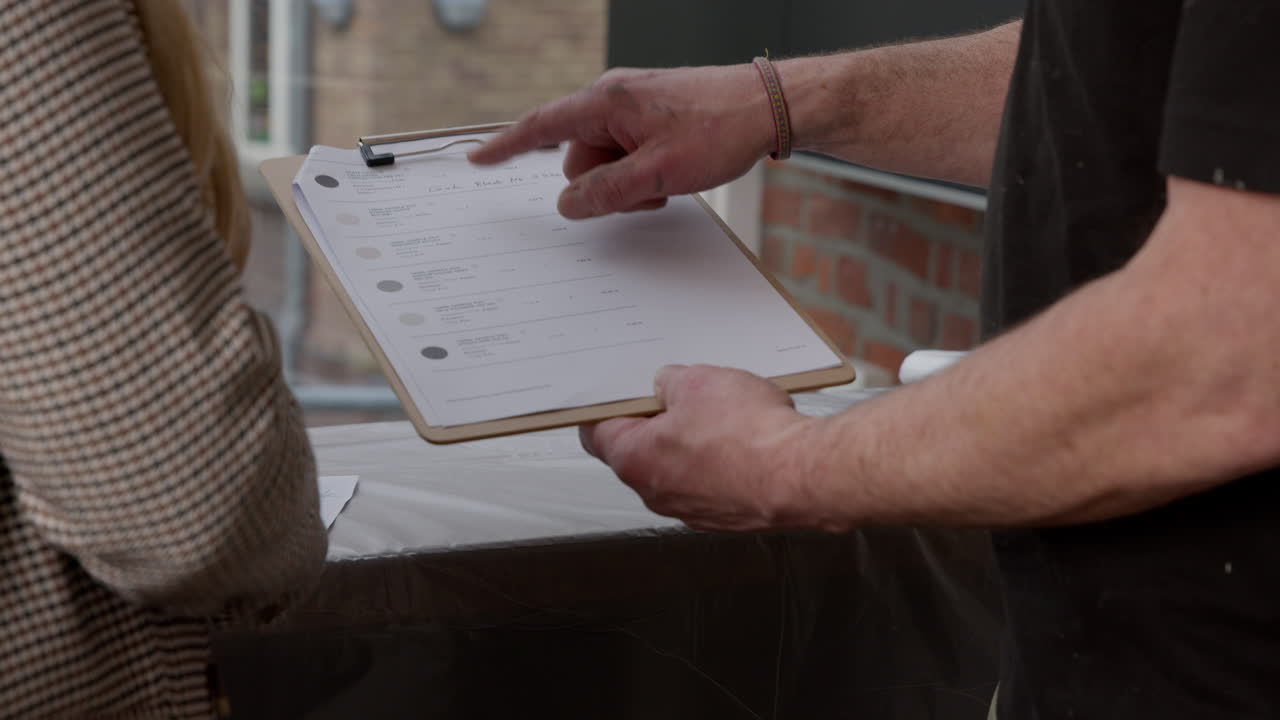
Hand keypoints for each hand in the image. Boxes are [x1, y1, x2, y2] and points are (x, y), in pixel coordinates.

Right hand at [469, 65, 775, 218]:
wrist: (769, 107)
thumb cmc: (720, 128)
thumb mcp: (658, 173)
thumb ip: (607, 192)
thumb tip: (567, 204)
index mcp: (606, 102)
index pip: (542, 126)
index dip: (506, 146)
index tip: (477, 158)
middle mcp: (614, 99)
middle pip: (579, 158)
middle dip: (604, 184)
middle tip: (648, 189)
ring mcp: (635, 108)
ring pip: (607, 162)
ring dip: (629, 183)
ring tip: (669, 180)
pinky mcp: (654, 118)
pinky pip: (630, 155)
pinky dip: (644, 173)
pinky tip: (675, 173)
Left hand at [580, 365, 821, 531]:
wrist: (803, 475)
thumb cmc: (748, 436)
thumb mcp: (697, 380)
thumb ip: (669, 382)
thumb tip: (668, 386)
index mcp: (634, 461)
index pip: (597, 433)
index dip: (606, 407)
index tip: (619, 394)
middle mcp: (657, 494)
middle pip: (642, 451)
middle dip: (659, 420)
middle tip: (682, 394)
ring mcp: (693, 510)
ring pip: (681, 467)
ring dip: (695, 441)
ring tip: (725, 413)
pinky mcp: (727, 515)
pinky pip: (714, 481)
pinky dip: (723, 461)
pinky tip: (748, 438)